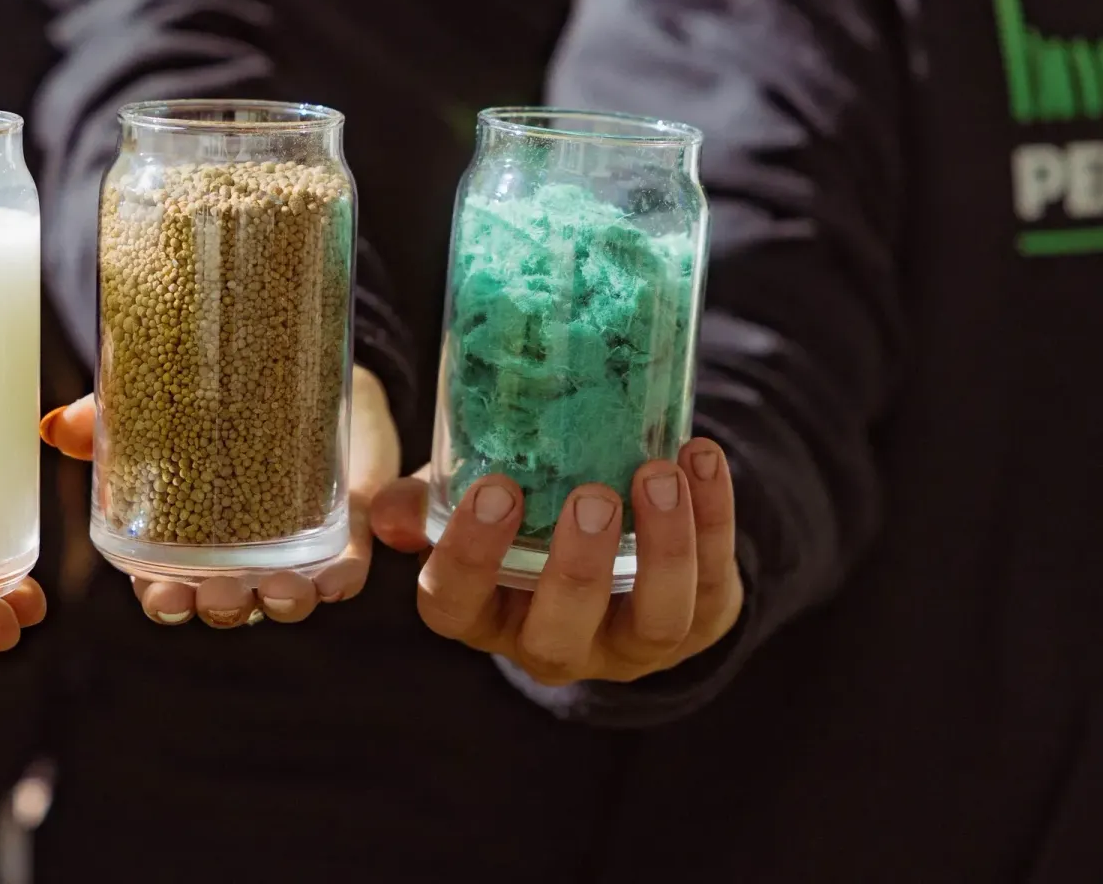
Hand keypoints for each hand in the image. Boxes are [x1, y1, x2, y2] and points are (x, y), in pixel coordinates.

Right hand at [39, 366, 399, 629]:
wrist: (311, 379)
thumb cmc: (223, 406)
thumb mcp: (162, 409)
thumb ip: (105, 421)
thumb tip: (54, 427)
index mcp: (186, 542)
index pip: (165, 588)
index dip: (164, 601)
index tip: (162, 598)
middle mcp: (237, 559)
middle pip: (221, 605)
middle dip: (218, 610)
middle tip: (217, 596)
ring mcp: (292, 553)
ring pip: (283, 599)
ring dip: (280, 603)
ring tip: (279, 589)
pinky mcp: (344, 536)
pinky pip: (343, 573)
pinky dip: (339, 581)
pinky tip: (334, 578)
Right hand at [370, 441, 742, 684]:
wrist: (606, 536)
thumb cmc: (515, 517)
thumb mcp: (462, 505)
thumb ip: (423, 502)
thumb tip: (387, 513)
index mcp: (483, 613)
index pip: (456, 607)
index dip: (471, 558)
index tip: (495, 490)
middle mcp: (552, 643)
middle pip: (559, 635)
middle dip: (578, 569)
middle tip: (591, 496)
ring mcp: (628, 642)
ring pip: (654, 621)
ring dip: (663, 549)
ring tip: (659, 474)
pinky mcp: (697, 621)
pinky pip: (713, 584)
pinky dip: (716, 519)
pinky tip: (702, 460)